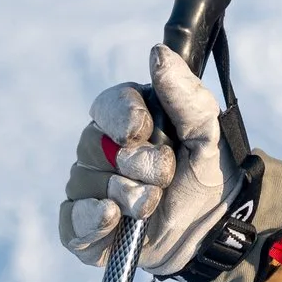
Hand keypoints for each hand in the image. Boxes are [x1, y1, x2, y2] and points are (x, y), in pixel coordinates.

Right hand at [58, 44, 242, 275]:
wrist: (210, 227)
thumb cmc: (206, 172)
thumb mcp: (207, 133)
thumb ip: (185, 95)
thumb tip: (157, 53)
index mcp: (128, 118)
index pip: (106, 104)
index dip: (123, 118)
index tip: (145, 130)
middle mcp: (99, 149)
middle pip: (96, 145)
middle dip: (140, 164)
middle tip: (167, 177)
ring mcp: (87, 186)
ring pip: (88, 184)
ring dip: (129, 197)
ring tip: (153, 205)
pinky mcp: (80, 226)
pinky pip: (72, 221)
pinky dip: (94, 222)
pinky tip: (115, 222)